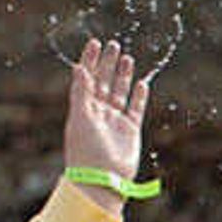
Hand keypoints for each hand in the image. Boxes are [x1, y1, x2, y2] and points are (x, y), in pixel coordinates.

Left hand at [62, 36, 153, 202]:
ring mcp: (114, 121)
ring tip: (127, 57)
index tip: (94, 43)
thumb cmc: (85, 150)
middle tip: (113, 44)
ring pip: (119, 92)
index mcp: (82, 107)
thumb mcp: (80, 118)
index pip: (86, 78)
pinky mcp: (130, 130)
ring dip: (122, 75)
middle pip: (104, 81)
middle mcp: (98, 112)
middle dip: (107, 63)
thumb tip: (79, 67)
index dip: (90, 60)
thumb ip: (81, 92)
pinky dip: (139, 96)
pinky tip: (142, 83)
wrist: (103, 179)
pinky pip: (135, 108)